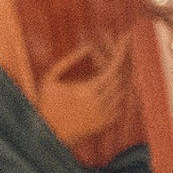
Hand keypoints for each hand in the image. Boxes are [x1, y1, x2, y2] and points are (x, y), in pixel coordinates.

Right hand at [38, 36, 138, 164]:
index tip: (126, 39)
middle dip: (121, 59)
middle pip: (121, 77)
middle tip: (120, 46)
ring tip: (116, 61)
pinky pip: (122, 104)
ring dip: (123, 74)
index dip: (120, 52)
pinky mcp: (105, 123)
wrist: (47, 133)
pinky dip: (122, 91)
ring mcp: (104, 115)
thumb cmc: (46, 103)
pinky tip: (117, 81)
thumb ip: (70, 60)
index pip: (112, 68)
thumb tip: (88, 45)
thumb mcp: (51, 77)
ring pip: (124, 91)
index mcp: (86, 91)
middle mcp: (99, 104)